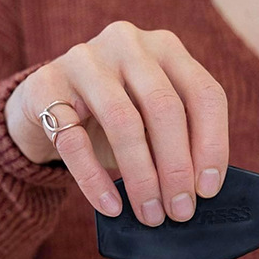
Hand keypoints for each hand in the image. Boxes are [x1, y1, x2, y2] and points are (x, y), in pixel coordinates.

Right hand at [5, 20, 227, 225]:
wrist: (46, 105)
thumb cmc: (114, 119)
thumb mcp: (152, 123)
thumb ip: (178, 143)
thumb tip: (199, 191)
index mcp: (166, 49)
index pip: (204, 93)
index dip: (212, 145)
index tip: (208, 190)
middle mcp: (128, 44)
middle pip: (164, 108)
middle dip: (176, 168)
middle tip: (180, 211)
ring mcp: (84, 60)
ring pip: (123, 122)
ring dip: (141, 177)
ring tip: (150, 214)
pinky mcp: (46, 87)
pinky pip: (74, 141)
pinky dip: (95, 180)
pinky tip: (111, 207)